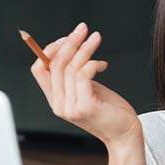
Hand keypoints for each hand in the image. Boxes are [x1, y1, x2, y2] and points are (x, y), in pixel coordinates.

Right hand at [29, 22, 140, 146]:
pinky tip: (103, 65)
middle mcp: (58, 104)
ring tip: (96, 38)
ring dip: (84, 48)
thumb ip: (76, 76)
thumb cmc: (111, 111)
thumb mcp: (89, 90)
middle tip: (83, 29)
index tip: (68, 38)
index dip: (49, 50)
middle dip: (69, 42)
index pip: (39, 69)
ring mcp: (70, 107)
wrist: (125, 135)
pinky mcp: (85, 106)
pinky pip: (83, 75)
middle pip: (54, 64)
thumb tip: (72, 48)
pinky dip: (93, 63)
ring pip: (70, 67)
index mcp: (56, 100)